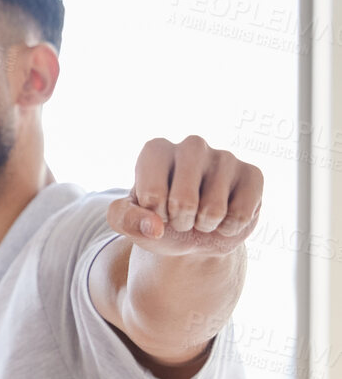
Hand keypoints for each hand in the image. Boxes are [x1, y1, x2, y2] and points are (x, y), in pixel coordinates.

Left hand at [107, 136, 261, 256]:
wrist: (192, 233)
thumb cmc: (157, 220)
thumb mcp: (129, 221)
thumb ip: (125, 220)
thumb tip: (154, 226)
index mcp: (156, 150)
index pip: (152, 195)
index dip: (153, 215)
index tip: (156, 209)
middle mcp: (192, 145)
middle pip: (184, 202)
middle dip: (180, 221)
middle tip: (181, 215)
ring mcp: (225, 156)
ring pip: (212, 211)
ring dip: (204, 225)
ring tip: (201, 215)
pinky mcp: (253, 173)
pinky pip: (239, 215)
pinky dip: (228, 228)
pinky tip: (224, 216)